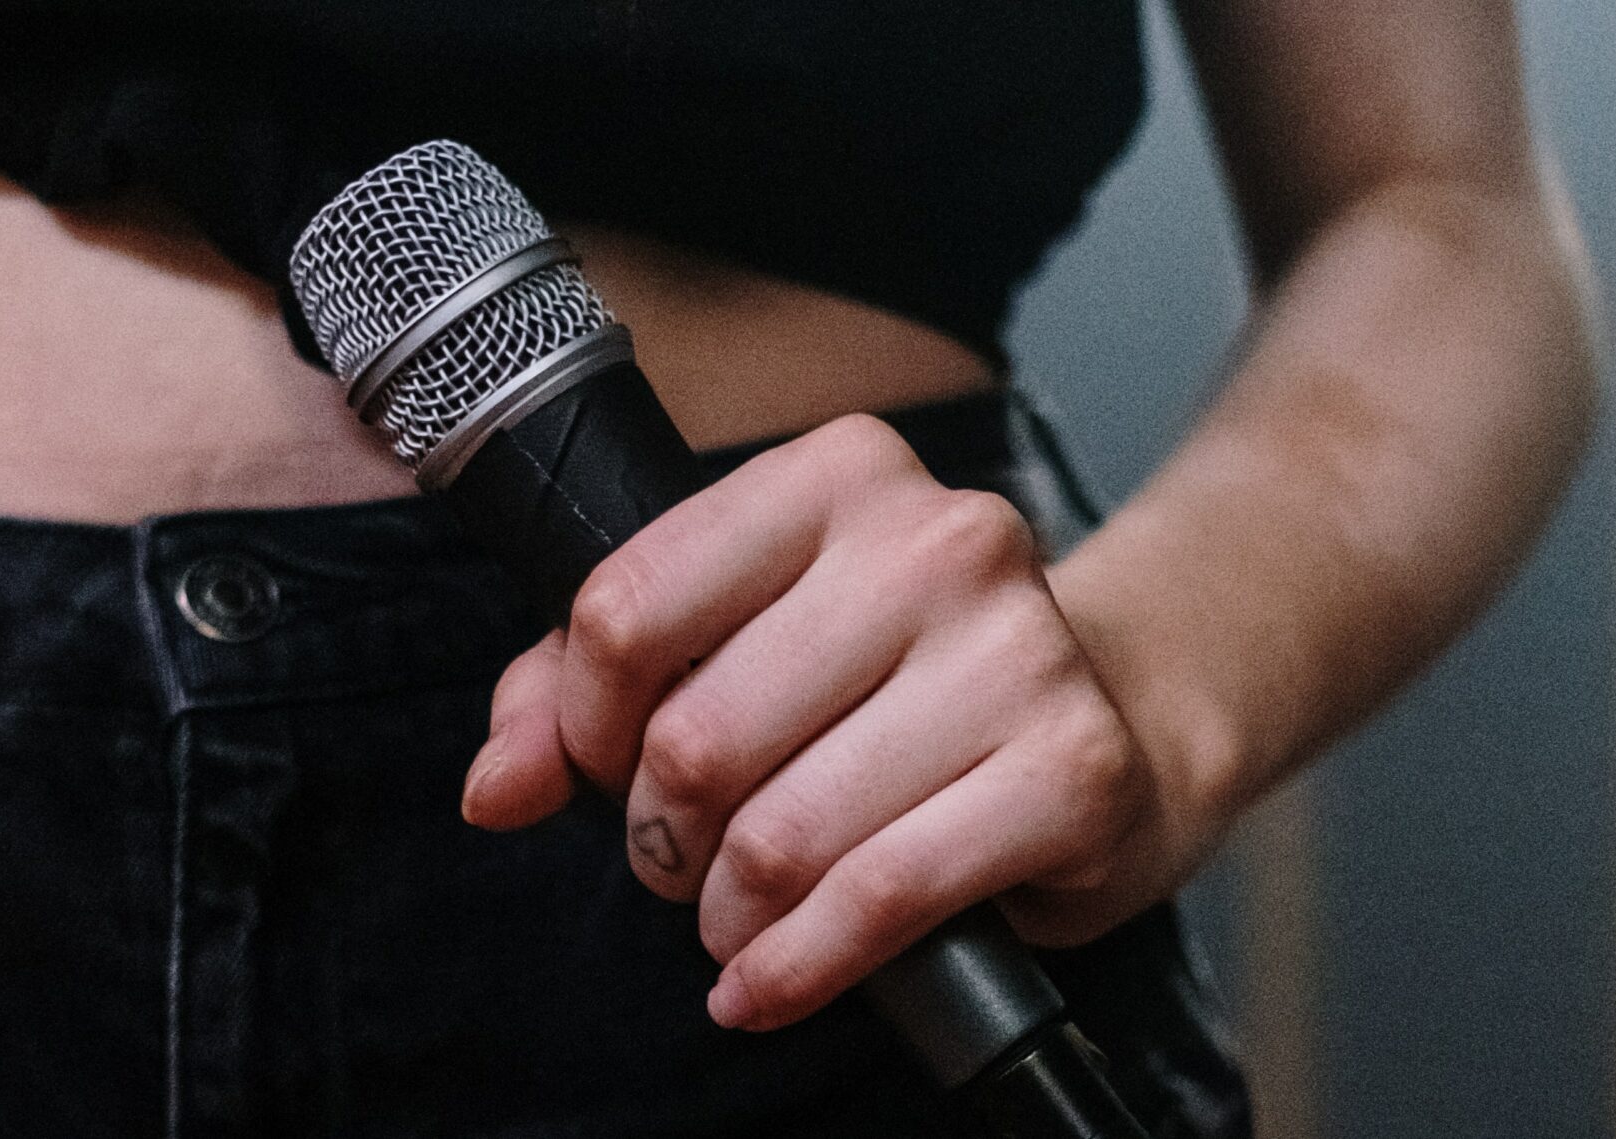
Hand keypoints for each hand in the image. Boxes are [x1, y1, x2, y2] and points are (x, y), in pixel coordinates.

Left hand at [461, 414, 1206, 1031]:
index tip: (607, 771)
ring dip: (726, 913)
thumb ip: (580, 693)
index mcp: (837, 474)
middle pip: (696, 734)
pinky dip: (799, 965)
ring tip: (733, 919)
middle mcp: (938, 539)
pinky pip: (881, 896)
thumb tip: (495, 787)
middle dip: (659, 835)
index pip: (629, 605)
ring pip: (784, 831)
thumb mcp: (736, 642)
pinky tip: (766, 982)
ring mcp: (1018, 650)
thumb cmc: (897, 677)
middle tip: (681, 861)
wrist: (1120, 709)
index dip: (583, 725)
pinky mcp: (1075, 768)